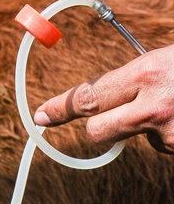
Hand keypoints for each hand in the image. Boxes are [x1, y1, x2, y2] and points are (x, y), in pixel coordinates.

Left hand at [34, 44, 173, 152]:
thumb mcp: (166, 59)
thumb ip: (135, 77)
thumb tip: (106, 91)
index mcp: (145, 74)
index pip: (87, 96)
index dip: (61, 108)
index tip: (42, 115)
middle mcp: (153, 107)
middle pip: (97, 130)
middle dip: (99, 124)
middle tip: (116, 113)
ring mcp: (169, 133)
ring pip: (134, 137)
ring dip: (145, 126)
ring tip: (172, 103)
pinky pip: (163, 144)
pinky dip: (170, 132)